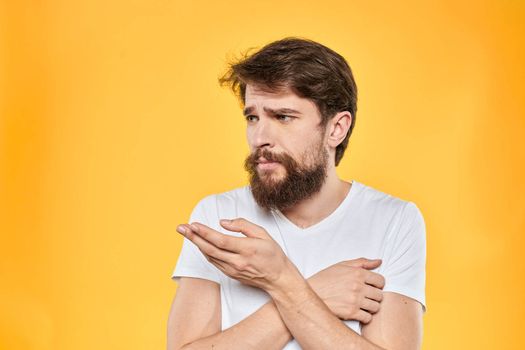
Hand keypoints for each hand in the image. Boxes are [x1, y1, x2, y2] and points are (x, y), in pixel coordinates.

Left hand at [177, 218, 297, 290]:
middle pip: (210, 249)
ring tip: (186, 232)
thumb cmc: (273, 254)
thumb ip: (243, 225)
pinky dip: (205, 251)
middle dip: (193, 238)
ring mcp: (233, 270)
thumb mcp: (263, 233)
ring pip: (210, 256)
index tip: (193, 225)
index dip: (205, 233)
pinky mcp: (230, 274)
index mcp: (247, 249)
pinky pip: (214, 261)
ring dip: (196, 244)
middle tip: (181, 228)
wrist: (278, 278)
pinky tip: (199, 243)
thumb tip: (223, 222)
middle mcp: (238, 261)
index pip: (221, 240)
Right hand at [307, 258, 384, 323]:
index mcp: (358, 273)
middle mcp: (358, 286)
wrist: (310, 293)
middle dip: (374, 296)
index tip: (371, 286)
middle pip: (379, 295)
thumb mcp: (341, 265)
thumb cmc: (325, 279)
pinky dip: (365, 316)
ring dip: (370, 307)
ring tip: (362, 304)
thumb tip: (379, 261)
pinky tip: (358, 312)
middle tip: (366, 296)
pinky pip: (368, 318)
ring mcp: (355, 300)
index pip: (380, 281)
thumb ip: (362, 262)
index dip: (377, 284)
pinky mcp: (351, 313)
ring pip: (375, 307)